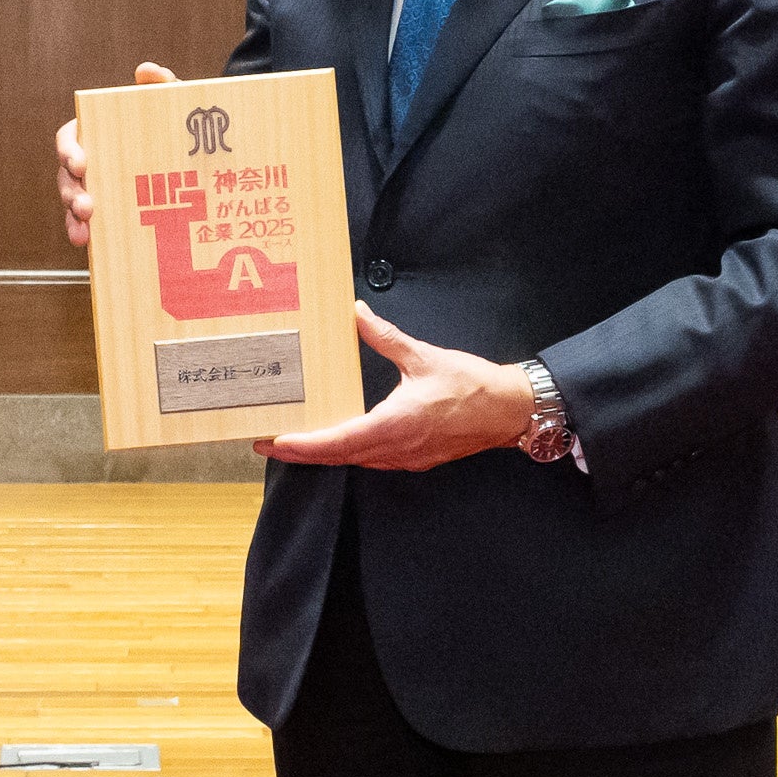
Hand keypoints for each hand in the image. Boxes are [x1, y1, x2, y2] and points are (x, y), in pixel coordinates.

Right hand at [56, 61, 177, 247]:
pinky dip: (81, 231)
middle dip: (71, 191)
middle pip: (67, 175)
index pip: (69, 138)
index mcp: (96, 131)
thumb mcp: (173, 102)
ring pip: (73, 201)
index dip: (69, 151)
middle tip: (86, 205)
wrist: (197, 157)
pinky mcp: (107, 210)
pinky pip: (86, 222)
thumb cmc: (176, 124)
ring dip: (73, 216)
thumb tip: (146, 71)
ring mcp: (97, 187)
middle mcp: (90, 160)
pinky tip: (86, 242)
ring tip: (84, 229)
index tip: (81, 164)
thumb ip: (162, 84)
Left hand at [257, 302, 533, 470]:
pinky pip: (372, 459)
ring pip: (354, 461)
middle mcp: (396, 449)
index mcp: (395, 425)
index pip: (337, 442)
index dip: (302, 445)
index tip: (273, 442)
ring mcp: (406, 458)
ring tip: (294, 440)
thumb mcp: (424, 356)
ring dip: (323, 454)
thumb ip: (385, 337)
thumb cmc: (472, 386)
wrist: (510, 410)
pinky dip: (348, 451)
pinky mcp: (415, 459)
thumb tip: (357, 315)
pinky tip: (337, 438)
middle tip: (267, 442)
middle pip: (338, 457)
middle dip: (301, 452)